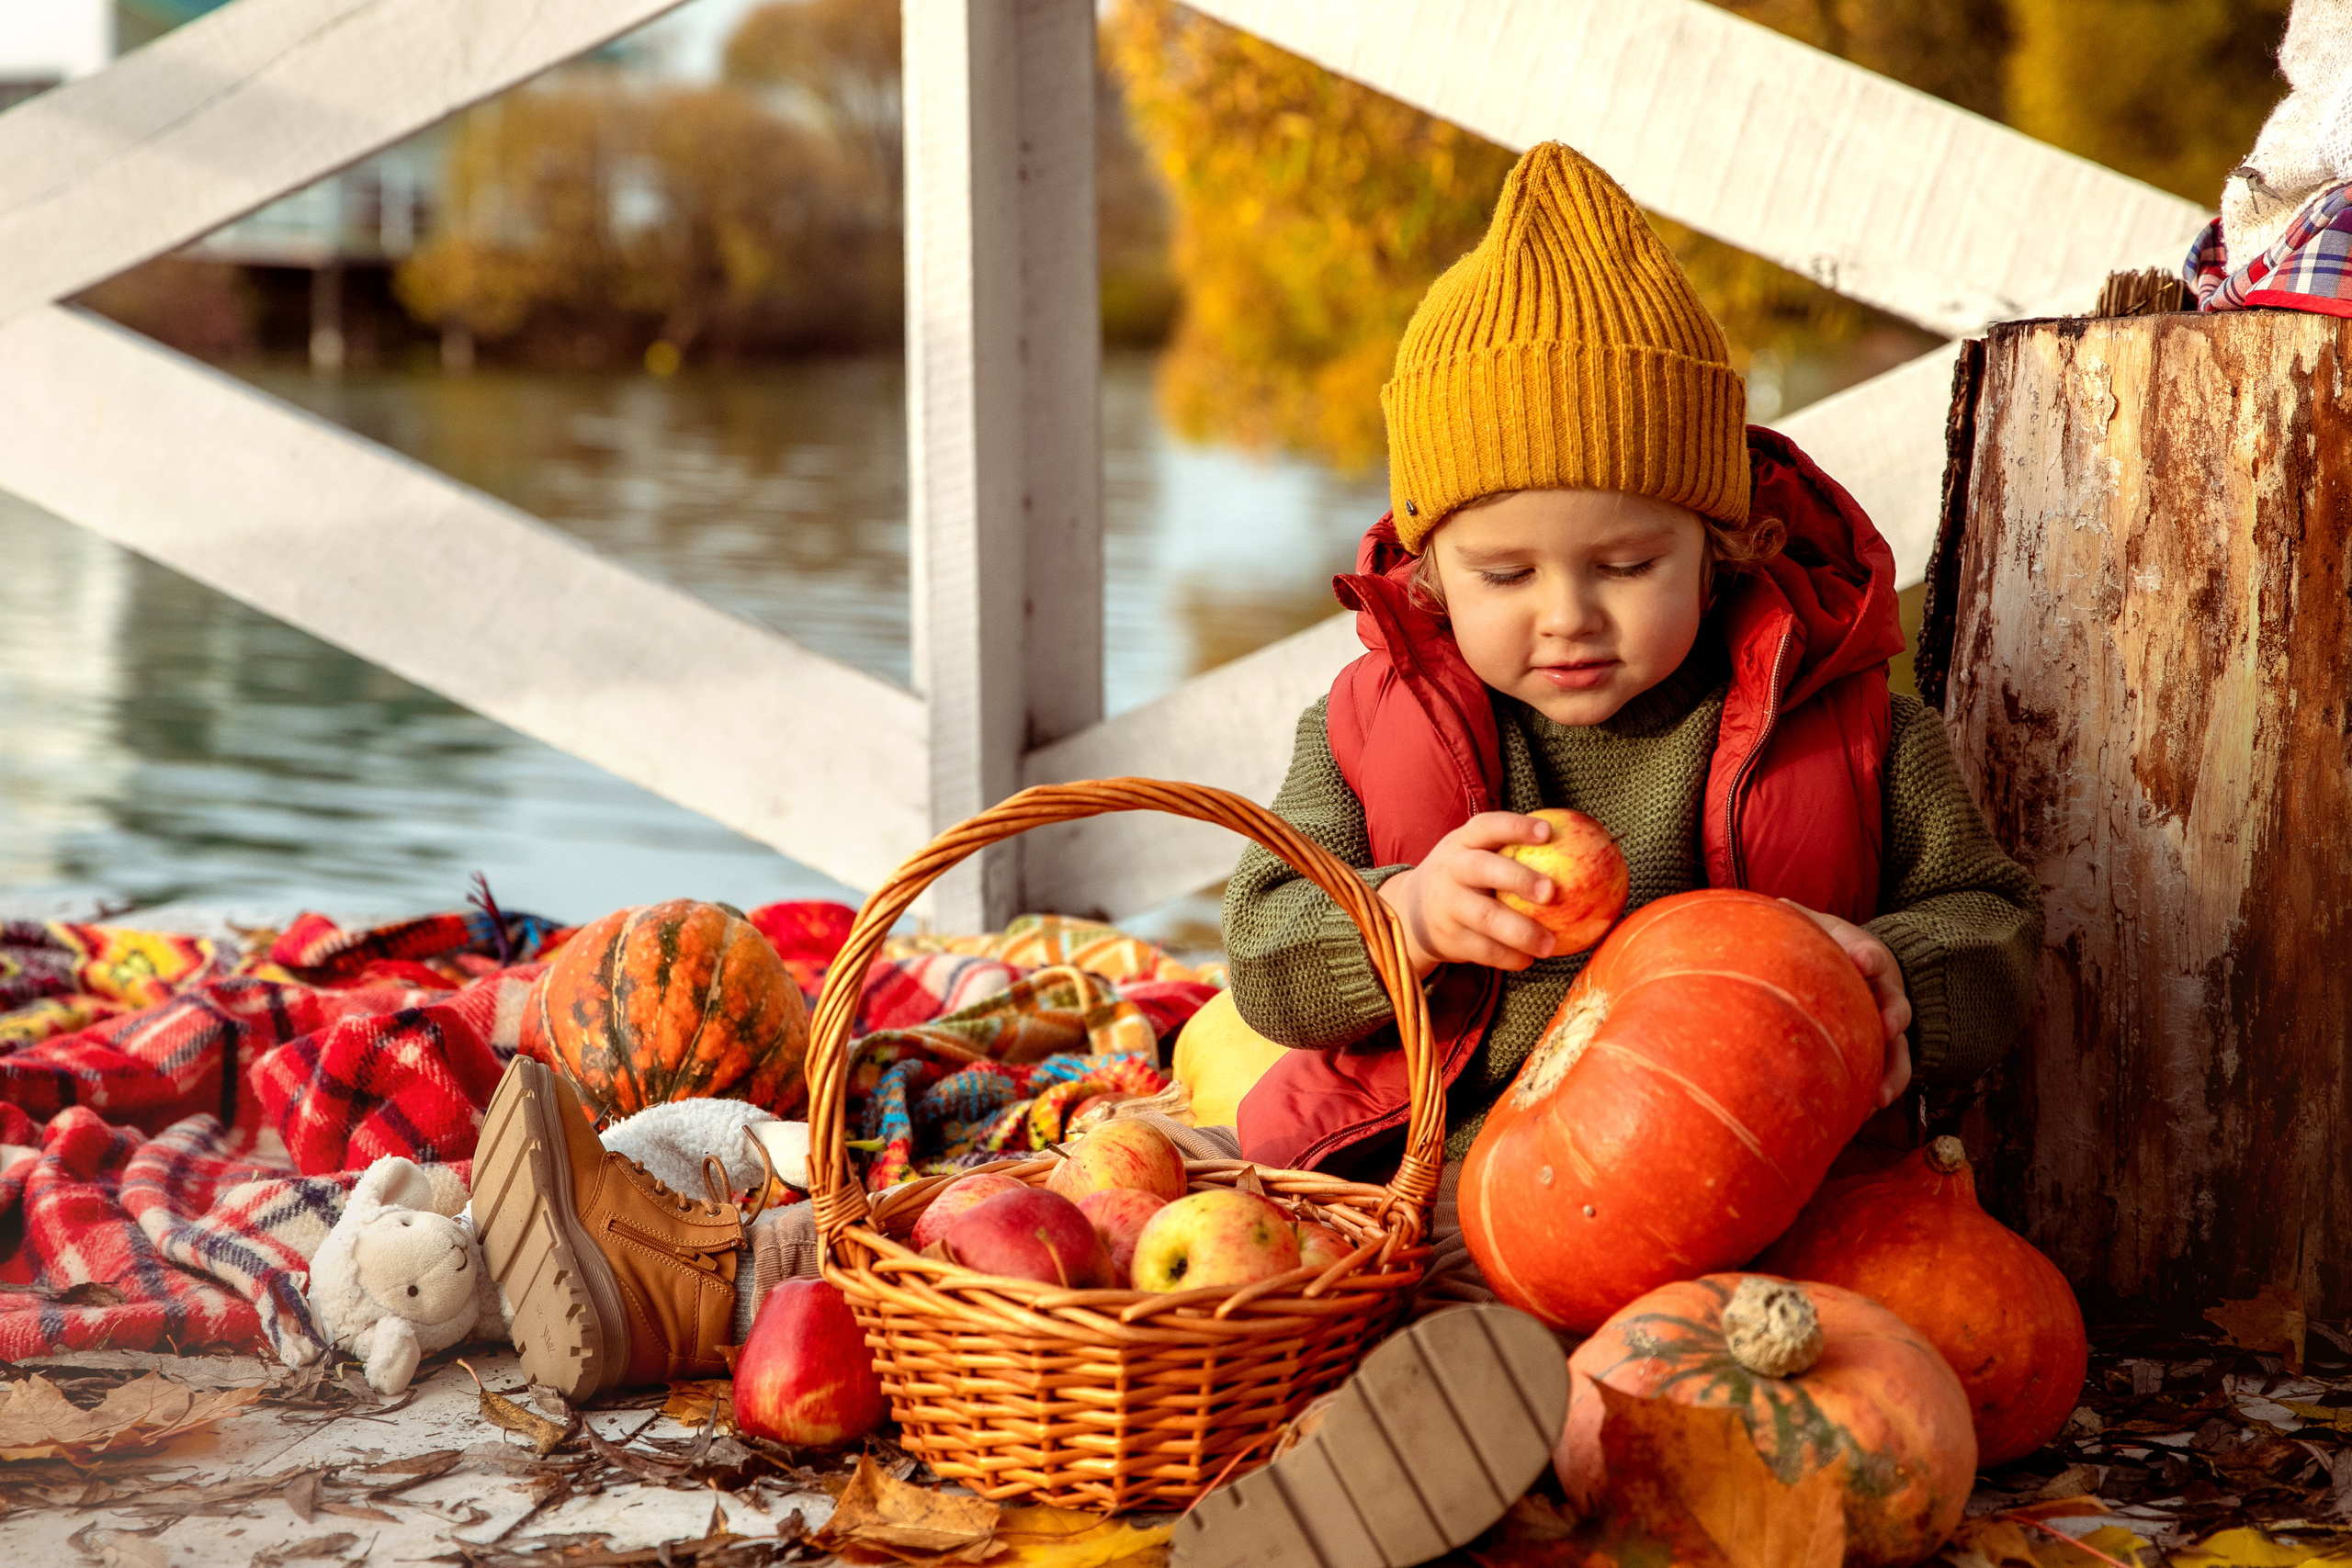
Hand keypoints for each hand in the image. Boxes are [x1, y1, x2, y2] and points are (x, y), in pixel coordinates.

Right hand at [1377, 813, 1560, 977]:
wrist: (1413, 911)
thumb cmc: (1466, 876)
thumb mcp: (1476, 853)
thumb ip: (1514, 849)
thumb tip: (1583, 845)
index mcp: (1464, 842)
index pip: (1488, 826)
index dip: (1516, 827)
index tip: (1547, 832)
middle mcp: (1452, 869)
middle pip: (1483, 870)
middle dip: (1518, 879)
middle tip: (1552, 892)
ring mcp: (1448, 904)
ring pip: (1485, 917)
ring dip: (1521, 933)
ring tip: (1550, 944)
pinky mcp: (1448, 937)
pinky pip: (1482, 949)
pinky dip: (1508, 957)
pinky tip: (1528, 960)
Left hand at [1781, 900, 1912, 1108]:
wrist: (1855, 967)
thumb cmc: (1824, 947)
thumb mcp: (1814, 929)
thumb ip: (1797, 921)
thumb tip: (1775, 906)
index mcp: (1863, 956)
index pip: (1869, 952)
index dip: (1866, 956)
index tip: (1862, 961)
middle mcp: (1882, 990)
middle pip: (1895, 1001)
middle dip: (1893, 1013)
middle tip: (1888, 1024)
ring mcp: (1887, 1022)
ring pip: (1899, 1046)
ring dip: (1892, 1068)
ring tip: (1879, 1094)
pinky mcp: (1884, 1050)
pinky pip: (1891, 1072)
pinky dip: (1884, 1089)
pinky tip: (1867, 1110)